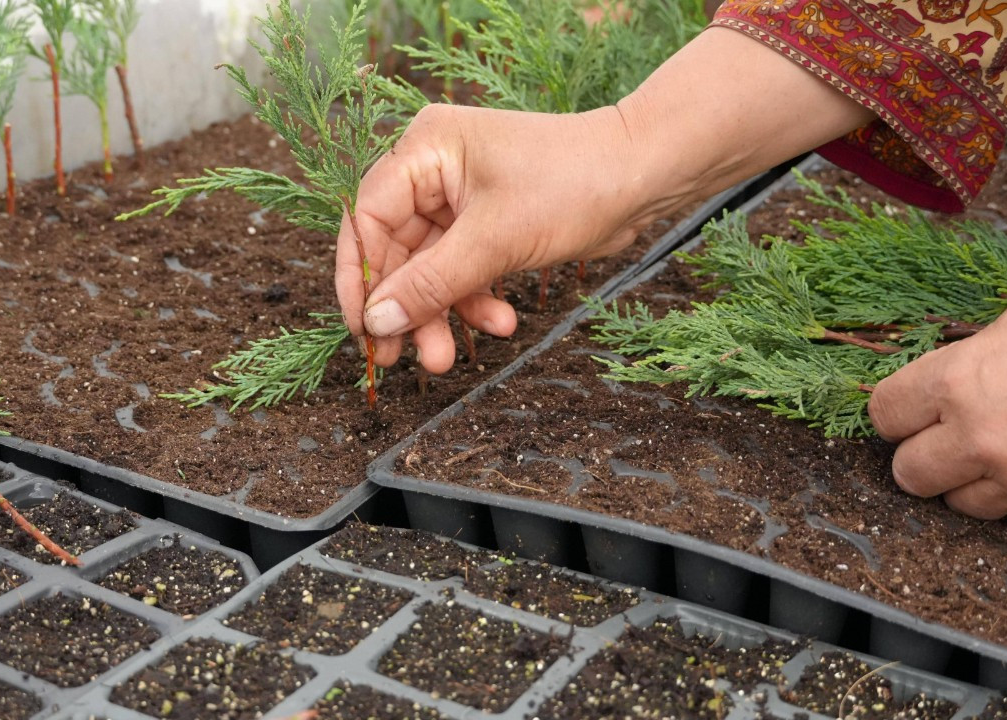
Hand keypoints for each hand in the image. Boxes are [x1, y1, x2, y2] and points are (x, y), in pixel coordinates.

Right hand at [335, 103, 649, 373]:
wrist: (645, 177)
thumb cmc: (575, 183)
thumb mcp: (495, 240)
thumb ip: (430, 284)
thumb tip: (376, 323)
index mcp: (424, 149)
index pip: (367, 217)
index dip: (361, 278)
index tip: (364, 329)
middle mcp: (434, 169)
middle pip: (396, 251)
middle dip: (406, 307)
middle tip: (402, 359)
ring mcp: (460, 198)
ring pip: (429, 269)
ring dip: (440, 314)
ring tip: (448, 360)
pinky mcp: (488, 224)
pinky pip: (462, 271)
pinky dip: (474, 301)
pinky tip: (501, 323)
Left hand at [869, 287, 1006, 526]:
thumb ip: (973, 359)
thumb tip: (944, 381)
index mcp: (960, 381)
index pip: (885, 413)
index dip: (896, 412)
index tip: (909, 410)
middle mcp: (981, 437)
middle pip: (909, 473)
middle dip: (922, 457)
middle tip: (946, 440)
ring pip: (962, 504)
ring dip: (975, 482)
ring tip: (1005, 451)